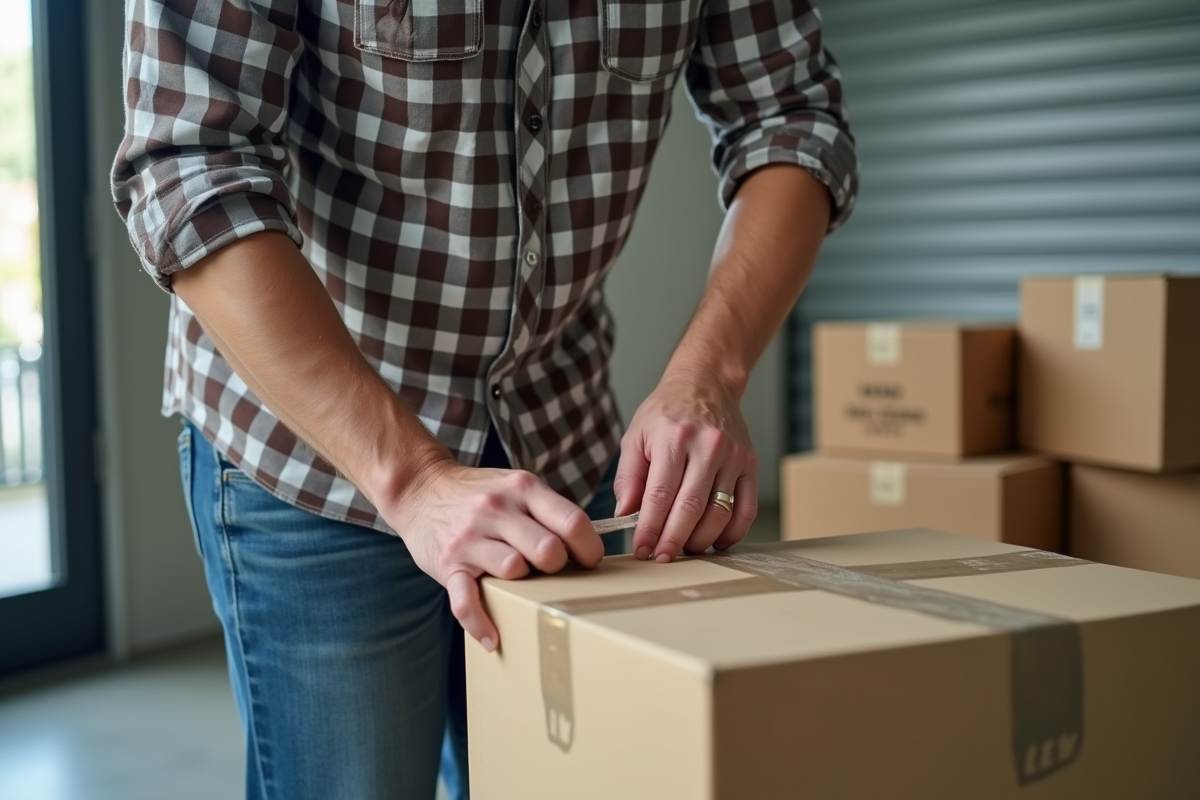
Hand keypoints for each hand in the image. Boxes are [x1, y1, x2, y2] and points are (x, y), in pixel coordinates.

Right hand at [384, 459, 603, 650]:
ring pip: (514, 570)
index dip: (589, 549)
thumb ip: (548, 511)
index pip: (572, 522)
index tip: (588, 561)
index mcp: (522, 488)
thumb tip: (586, 547)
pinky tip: (492, 637)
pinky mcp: (448, 564)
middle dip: (557, 567)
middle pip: (548, 550)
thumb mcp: (516, 486)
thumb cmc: (480, 494)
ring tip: (520, 582)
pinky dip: (480, 623)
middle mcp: (496, 510)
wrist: (421, 489)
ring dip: (523, 584)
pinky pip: (466, 601)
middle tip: (552, 570)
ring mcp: (470, 537)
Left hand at [613, 372, 758, 561]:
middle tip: (661, 558)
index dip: (650, 528)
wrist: (705, 384)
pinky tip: (717, 541)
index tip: (642, 549)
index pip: (660, 495)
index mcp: (673, 438)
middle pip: (690, 508)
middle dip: (673, 541)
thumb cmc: (667, 413)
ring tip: (684, 548)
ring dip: (701, 540)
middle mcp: (707, 446)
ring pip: (720, 512)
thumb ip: (628, 477)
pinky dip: (733, 532)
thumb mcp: (636, 436)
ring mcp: (733, 456)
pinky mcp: (750, 465)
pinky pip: (746, 508)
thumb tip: (625, 515)